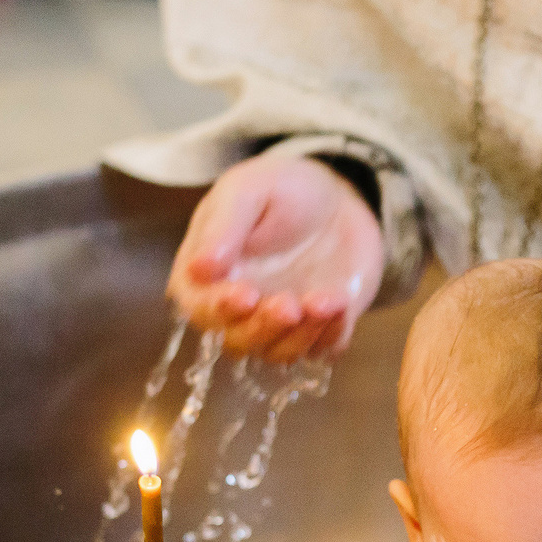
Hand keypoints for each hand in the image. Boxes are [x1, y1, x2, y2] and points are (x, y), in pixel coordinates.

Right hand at [168, 152, 383, 361]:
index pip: (202, 307)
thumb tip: (200, 268)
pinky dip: (331, 336)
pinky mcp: (316, 329)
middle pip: (239, 340)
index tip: (246, 294)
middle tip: (289, 305)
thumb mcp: (247, 191)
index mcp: (206, 276)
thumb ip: (223, 227)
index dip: (221, 309)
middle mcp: (237, 309)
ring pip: (279, 352)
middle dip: (264, 328)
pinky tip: (341, 304)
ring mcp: (277, 323)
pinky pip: (322, 349)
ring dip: (301, 335)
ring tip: (325, 301)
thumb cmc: (281, 188)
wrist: (337, 195)